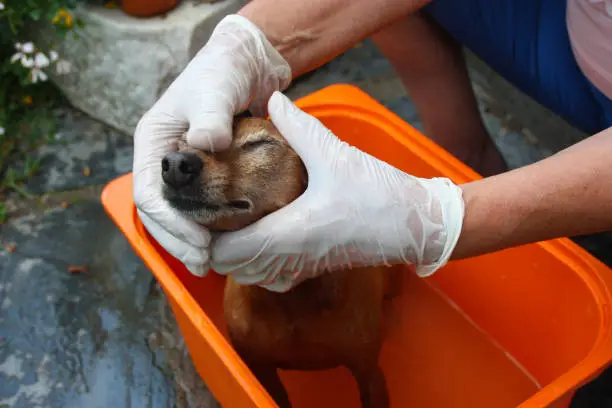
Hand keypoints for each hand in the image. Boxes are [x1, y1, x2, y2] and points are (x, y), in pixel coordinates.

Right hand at [132, 15, 290, 275]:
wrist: (245, 65)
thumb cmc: (222, 72)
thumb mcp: (213, 91)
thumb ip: (209, 117)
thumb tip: (205, 144)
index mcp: (153, 142)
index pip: (149, 193)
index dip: (170, 223)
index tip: (198, 242)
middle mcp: (163, 160)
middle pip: (159, 212)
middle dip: (178, 240)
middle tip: (204, 262)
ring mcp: (184, 170)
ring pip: (177, 214)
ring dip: (190, 241)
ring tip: (210, 263)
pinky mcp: (205, 175)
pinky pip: (199, 207)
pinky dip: (208, 227)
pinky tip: (224, 244)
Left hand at [211, 92, 465, 291]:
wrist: (418, 224)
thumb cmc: (379, 193)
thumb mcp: (334, 154)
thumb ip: (298, 126)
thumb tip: (273, 98)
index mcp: (289, 232)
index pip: (228, 251)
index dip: (206, 237)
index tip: (199, 212)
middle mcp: (291, 257)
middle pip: (232, 268)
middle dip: (214, 246)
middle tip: (209, 213)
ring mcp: (303, 267)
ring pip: (252, 276)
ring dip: (235, 256)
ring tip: (229, 223)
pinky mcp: (315, 268)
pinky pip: (273, 277)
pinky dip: (257, 265)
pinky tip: (260, 239)